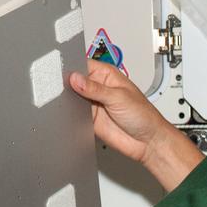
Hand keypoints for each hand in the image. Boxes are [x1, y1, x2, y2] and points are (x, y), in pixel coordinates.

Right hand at [70, 60, 203, 191]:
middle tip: (58, 86)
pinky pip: (74, 114)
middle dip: (67, 83)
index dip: (73, 67)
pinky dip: (69, 114)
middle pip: (75, 81)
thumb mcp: (118, 97)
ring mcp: (93, 103)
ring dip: (67, 99)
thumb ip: (95, 89)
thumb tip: (76, 78)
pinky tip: (67, 113)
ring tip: (63, 100)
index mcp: (107, 75)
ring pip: (73, 97)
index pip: (84, 64)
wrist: (147, 142)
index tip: (62, 70)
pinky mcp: (89, 119)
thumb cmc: (144, 115)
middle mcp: (98, 87)